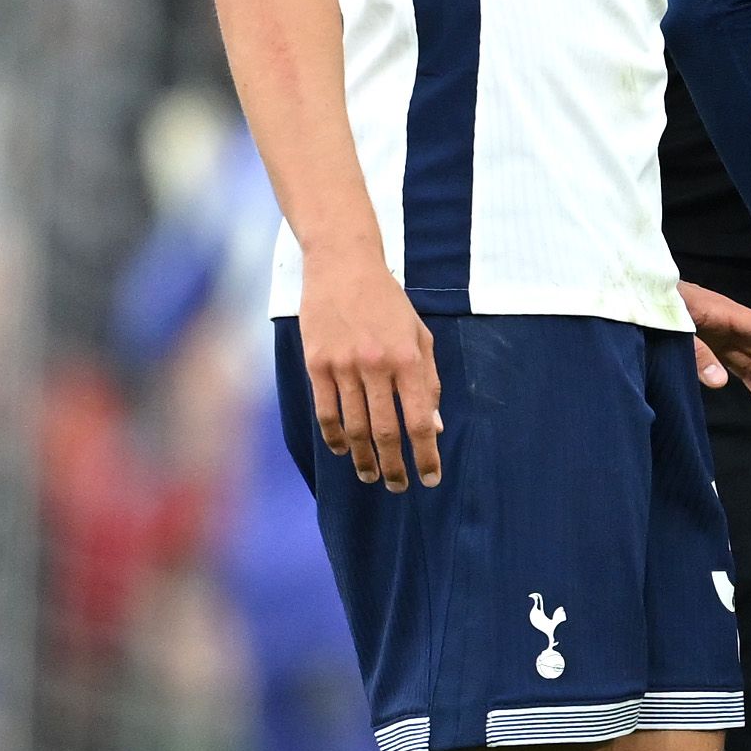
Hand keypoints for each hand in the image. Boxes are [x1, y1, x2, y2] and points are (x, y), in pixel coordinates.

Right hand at [301, 249, 446, 489]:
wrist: (343, 264)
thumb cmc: (388, 302)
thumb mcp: (419, 335)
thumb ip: (429, 381)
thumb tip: (434, 427)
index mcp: (408, 358)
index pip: (419, 420)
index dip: (426, 455)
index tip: (430, 478)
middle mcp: (376, 364)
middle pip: (386, 432)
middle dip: (395, 466)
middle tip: (399, 486)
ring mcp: (342, 365)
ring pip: (354, 427)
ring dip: (365, 459)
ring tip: (372, 475)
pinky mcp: (316, 363)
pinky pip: (326, 412)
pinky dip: (335, 438)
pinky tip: (344, 450)